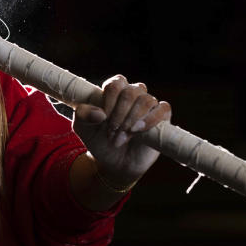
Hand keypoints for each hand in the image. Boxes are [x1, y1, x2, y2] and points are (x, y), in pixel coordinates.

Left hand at [72, 74, 171, 188]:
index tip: (103, 118)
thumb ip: (83, 115)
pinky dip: (150, 120)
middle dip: (119, 114)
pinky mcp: (162, 118)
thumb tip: (99, 113)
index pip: (115, 84)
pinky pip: (163, 109)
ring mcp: (149, 105)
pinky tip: (137, 130)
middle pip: (130, 92)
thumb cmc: (98, 139)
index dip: (109, 101)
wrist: (114, 162)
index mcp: (114, 90)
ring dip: (132, 120)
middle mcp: (133, 93)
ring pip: (146, 100)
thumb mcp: (82, 127)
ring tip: (121, 137)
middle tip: (111, 132)